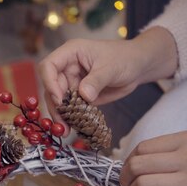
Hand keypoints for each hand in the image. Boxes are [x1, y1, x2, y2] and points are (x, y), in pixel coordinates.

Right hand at [39, 27, 176, 134]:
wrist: (137, 67)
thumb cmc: (125, 58)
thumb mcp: (111, 67)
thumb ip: (96, 81)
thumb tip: (84, 95)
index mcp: (71, 53)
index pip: (49, 66)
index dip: (50, 82)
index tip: (59, 99)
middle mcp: (67, 67)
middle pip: (50, 87)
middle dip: (55, 106)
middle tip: (62, 124)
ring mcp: (72, 82)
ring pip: (57, 101)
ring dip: (60, 116)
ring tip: (65, 131)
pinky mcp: (78, 95)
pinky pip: (69, 108)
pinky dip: (70, 118)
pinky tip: (72, 128)